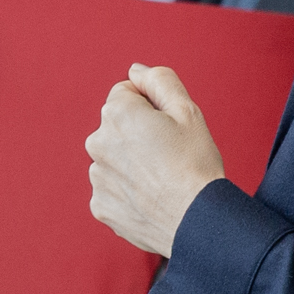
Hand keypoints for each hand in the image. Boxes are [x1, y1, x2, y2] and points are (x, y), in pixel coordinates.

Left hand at [87, 65, 225, 254]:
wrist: (197, 222)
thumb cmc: (196, 164)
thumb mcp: (187, 111)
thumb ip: (159, 80)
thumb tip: (135, 71)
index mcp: (117, 113)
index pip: (126, 94)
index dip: (152, 106)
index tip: (169, 126)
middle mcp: (97, 142)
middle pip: (117, 127)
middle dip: (137, 133)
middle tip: (169, 153)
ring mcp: (96, 176)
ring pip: (114, 158)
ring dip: (131, 163)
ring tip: (161, 178)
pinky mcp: (99, 205)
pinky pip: (112, 189)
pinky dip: (128, 191)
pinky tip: (151, 198)